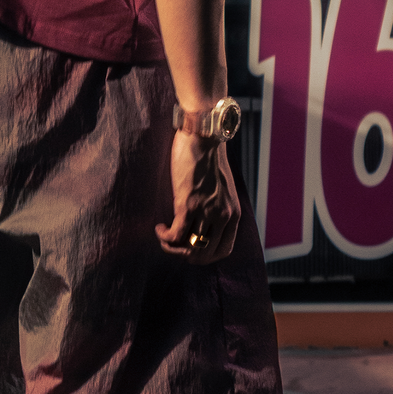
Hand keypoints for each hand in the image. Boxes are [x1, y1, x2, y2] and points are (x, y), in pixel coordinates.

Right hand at [156, 131, 240, 264]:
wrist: (204, 136)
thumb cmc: (209, 158)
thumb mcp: (221, 188)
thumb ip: (217, 207)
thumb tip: (201, 223)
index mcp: (233, 214)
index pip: (223, 251)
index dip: (204, 257)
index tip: (190, 249)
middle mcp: (223, 216)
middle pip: (203, 254)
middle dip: (185, 255)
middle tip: (173, 245)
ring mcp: (206, 212)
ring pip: (188, 248)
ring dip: (171, 247)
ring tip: (164, 235)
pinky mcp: (188, 205)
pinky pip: (175, 235)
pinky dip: (165, 237)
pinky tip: (159, 228)